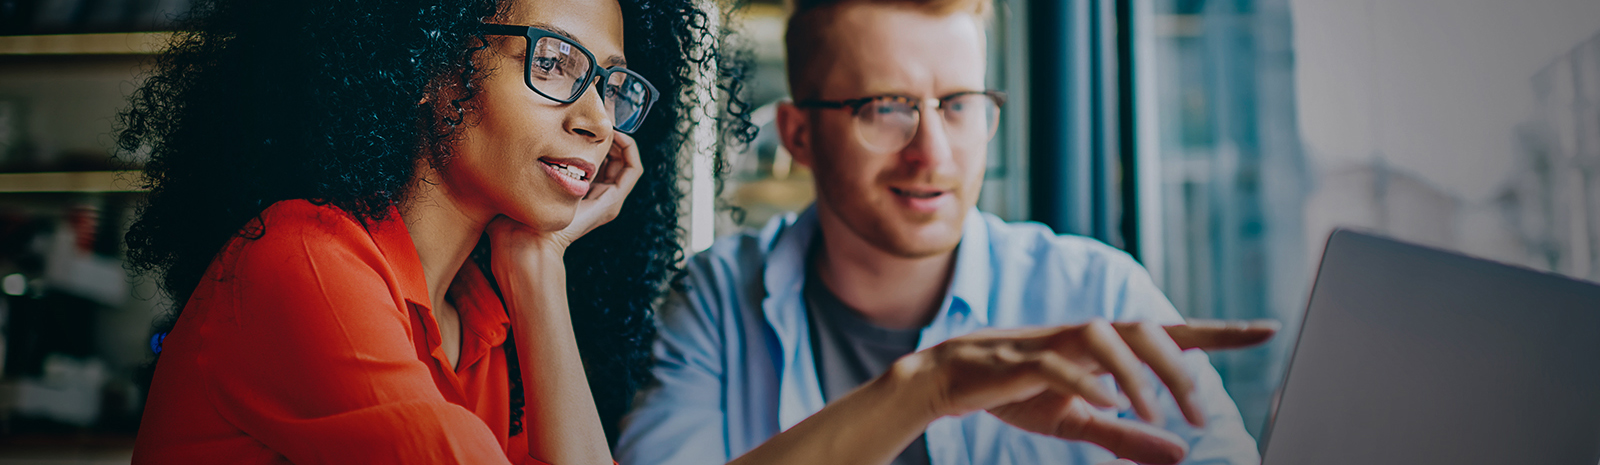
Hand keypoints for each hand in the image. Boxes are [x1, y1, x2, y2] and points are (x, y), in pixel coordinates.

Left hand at [487, 134, 643, 257]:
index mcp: (580, 191)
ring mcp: (608, 199)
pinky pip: (633, 168)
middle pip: (614, 158)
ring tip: (606, 123)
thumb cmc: (520, 212)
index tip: (584, 120)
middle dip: (609, 134)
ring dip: (620, 138)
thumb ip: (532, 162)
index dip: (597, 137)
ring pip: (626, 160)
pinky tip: (614, 134)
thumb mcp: (527, 178)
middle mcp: (598, 195)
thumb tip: (522, 137)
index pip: (598, 159)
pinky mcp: (613, 200)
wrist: (528, 239)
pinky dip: (630, 148)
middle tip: (598, 116)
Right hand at [892, 319, 1277, 464]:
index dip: (1220, 331)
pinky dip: (1086, 381)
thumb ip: (1127, 435)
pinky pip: (1059, 363)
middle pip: (1144, 328)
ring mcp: (1052, 341)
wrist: (947, 380)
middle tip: (1198, 414)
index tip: (1269, 329)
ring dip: (1136, 374)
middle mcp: (1084, 333)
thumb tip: (1180, 454)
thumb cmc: (1016, 392)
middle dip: (1178, 368)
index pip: (1172, 332)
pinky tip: (1106, 405)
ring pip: (1105, 336)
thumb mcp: (1078, 420)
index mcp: (1105, 345)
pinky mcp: (1020, 358)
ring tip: (1152, 415)